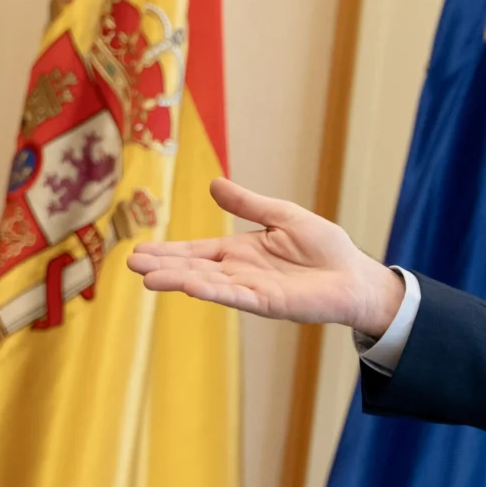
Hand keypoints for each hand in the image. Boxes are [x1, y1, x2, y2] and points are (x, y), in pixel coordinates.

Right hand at [127, 178, 407, 337]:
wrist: (354, 275)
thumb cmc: (324, 247)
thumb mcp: (283, 216)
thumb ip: (248, 204)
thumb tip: (214, 183)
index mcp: (240, 251)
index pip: (197, 251)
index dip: (169, 251)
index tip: (139, 251)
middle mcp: (240, 272)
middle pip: (194, 268)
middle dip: (164, 266)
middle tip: (131, 265)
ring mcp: (252, 289)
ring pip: (208, 284)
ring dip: (179, 280)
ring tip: (148, 278)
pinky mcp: (268, 303)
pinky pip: (236, 296)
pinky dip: (213, 291)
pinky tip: (190, 287)